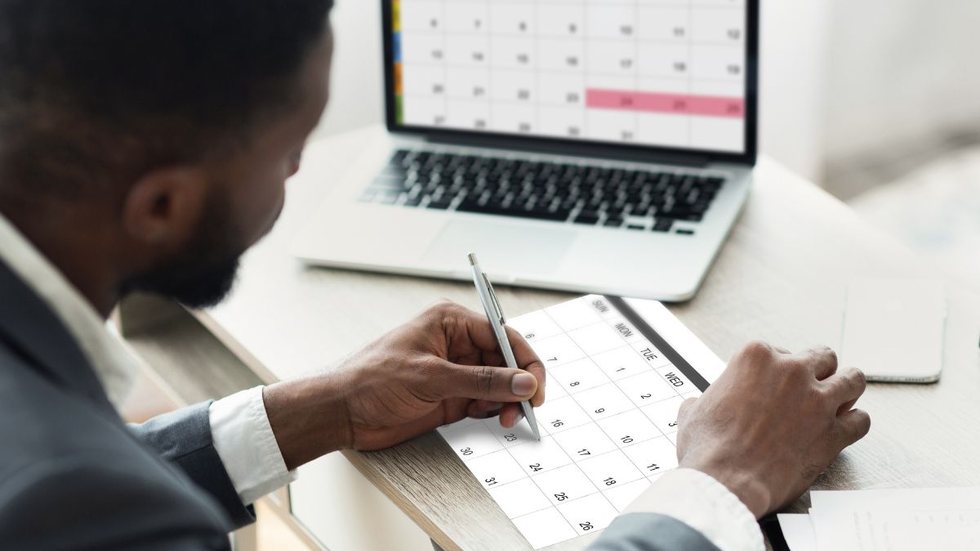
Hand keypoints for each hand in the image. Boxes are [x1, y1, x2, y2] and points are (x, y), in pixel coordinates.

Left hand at [264, 302, 545, 468]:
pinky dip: (496, 411)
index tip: (536, 384)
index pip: (502, 336)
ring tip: (508, 417)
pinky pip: (486, 401)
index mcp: (451, 323)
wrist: (342, 412)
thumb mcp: (431, 377)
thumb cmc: (371, 379)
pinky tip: (494, 418)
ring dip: (509, 400)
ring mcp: (455, 372)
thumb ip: (481, 381)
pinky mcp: (452, 398)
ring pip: (500, 384)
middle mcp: (457, 345)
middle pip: (506, 360)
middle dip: (519, 384)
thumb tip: (522, 381)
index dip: (524, 359)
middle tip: (528, 406)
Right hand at [676, 342, 870, 517]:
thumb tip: (700, 405)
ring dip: (847, 388)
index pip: (780, 351)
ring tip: (842, 397)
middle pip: (822, 357)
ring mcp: (817, 401)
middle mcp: (791, 372)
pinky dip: (855, 424)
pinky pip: (861, 421)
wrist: (725, 481)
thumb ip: (706, 399)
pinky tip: (847, 428)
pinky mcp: (833, 433)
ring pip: (853, 379)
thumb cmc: (708, 448)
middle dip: (819, 371)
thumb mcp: (694, 411)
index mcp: (756, 358)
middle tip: (813, 385)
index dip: (779, 370)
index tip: (776, 383)